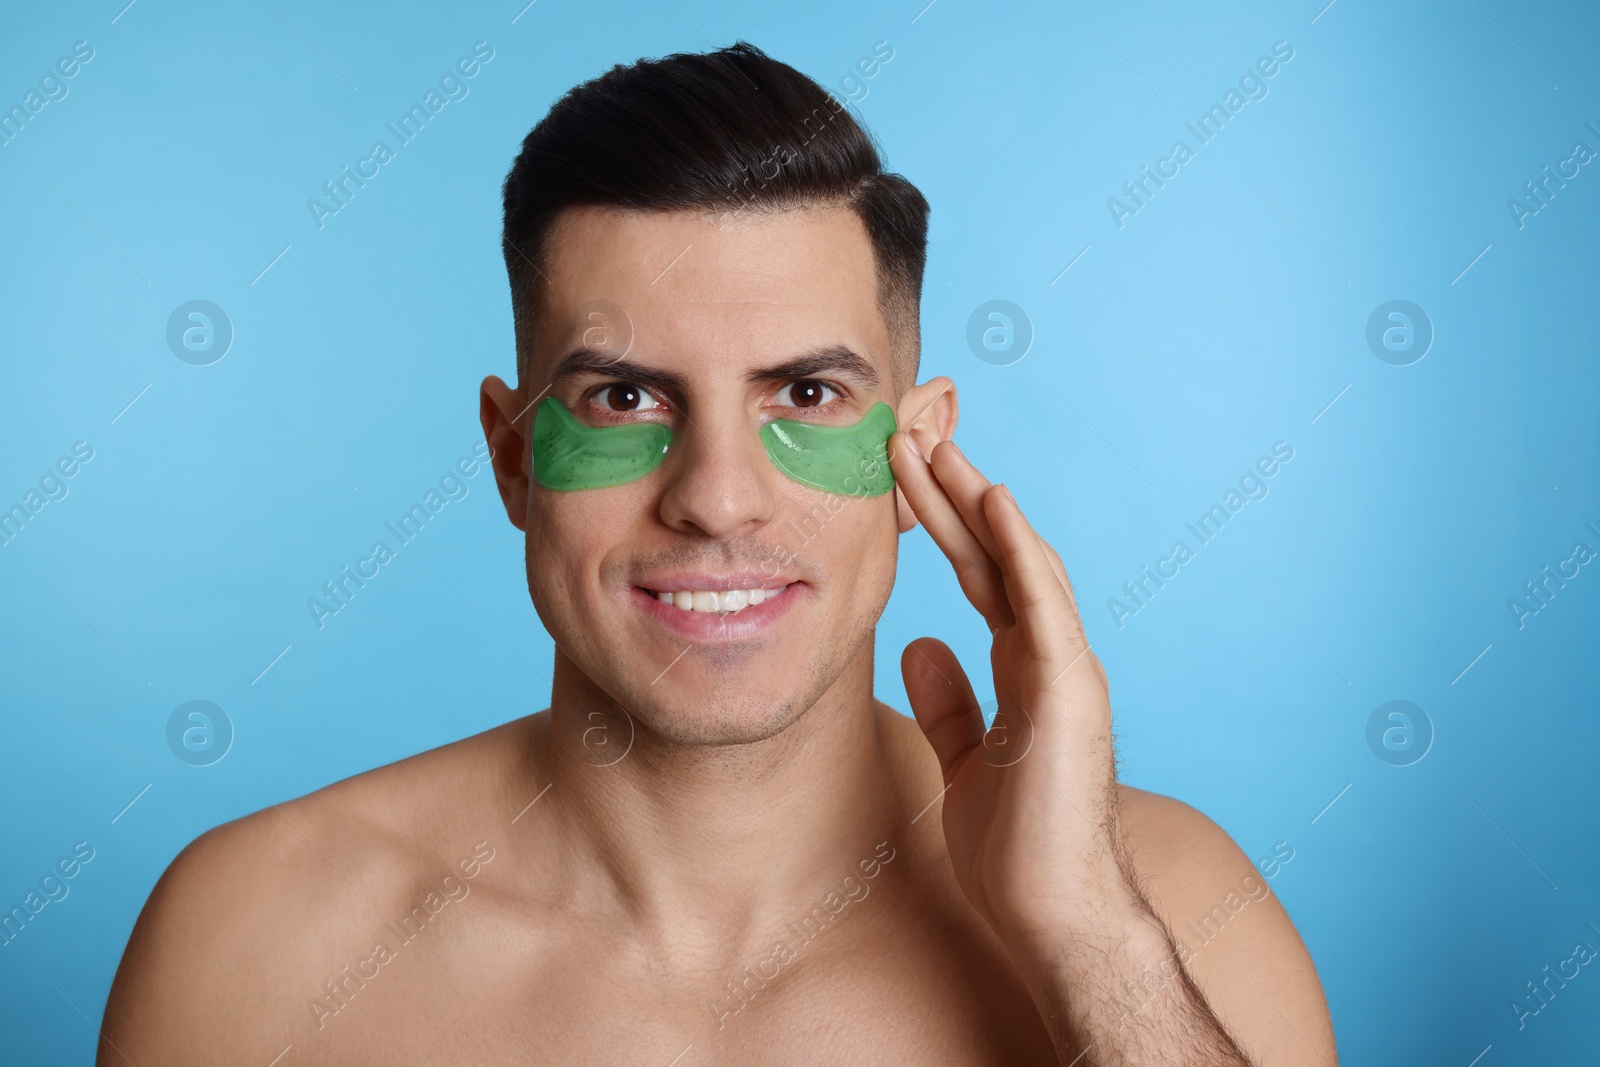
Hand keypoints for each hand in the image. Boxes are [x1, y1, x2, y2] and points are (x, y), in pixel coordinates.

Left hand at [889, 431, 1131, 957]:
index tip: (907, 474)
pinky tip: (993, 501)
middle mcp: (1050, 656)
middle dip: (951, 492)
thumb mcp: (967, 759)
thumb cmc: (1018, 849)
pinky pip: (1041, 604)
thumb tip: (918, 646)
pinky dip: (1018, 549)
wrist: (1055, 916)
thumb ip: (950, 702)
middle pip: (995, 555)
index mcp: (1025, 671)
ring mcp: (1065, 668)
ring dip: (975, 500)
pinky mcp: (1069, 690)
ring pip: (1018, 562)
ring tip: (933, 444)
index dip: (946, 523)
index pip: (981, 577)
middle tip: (910, 433)